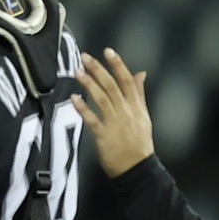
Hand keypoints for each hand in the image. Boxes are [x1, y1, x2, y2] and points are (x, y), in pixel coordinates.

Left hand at [73, 51, 154, 178]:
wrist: (137, 168)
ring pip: (102, 99)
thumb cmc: (139, 142)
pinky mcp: (104, 136)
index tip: (108, 51)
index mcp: (136, 106)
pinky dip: (83, 108)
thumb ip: (139, 94)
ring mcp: (115, 123)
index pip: (127, 81)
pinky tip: (74, 98)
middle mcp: (126, 111)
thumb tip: (141, 73)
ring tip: (78, 72)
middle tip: (85, 57)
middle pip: (112, 86)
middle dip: (99, 70)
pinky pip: (92, 119)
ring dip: (89, 84)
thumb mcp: (144, 116)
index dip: (118, 65)